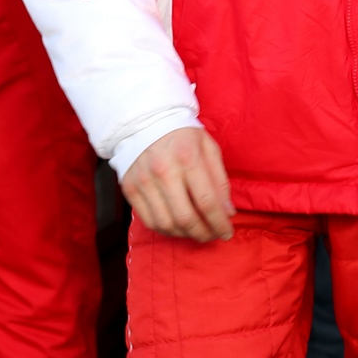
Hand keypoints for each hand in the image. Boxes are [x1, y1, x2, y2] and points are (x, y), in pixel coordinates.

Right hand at [122, 127, 234, 241]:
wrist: (145, 122)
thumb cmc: (183, 136)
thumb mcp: (209, 148)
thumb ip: (220, 181)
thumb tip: (227, 212)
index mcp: (187, 158)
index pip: (207, 202)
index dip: (219, 223)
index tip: (227, 233)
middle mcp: (163, 171)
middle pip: (186, 218)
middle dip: (203, 233)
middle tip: (212, 235)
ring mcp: (144, 182)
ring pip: (166, 224)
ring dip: (185, 234)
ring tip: (197, 232)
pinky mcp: (130, 189)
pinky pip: (150, 221)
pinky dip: (167, 230)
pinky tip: (178, 227)